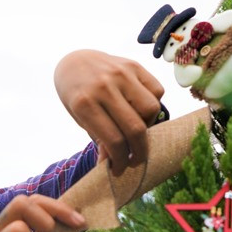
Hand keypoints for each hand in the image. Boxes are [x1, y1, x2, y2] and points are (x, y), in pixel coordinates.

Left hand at [54, 49, 164, 175]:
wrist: (74, 62)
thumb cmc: (77, 95)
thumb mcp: (81, 119)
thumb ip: (100, 139)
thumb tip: (114, 166)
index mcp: (85, 104)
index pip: (114, 140)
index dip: (121, 160)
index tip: (121, 169)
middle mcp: (104, 87)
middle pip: (135, 128)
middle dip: (139, 152)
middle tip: (136, 160)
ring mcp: (121, 74)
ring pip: (151, 108)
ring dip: (148, 125)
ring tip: (136, 128)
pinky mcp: (134, 65)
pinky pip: (156, 90)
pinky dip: (153, 104)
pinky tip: (140, 109)